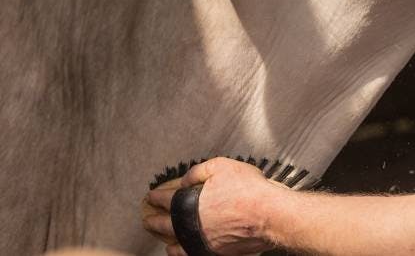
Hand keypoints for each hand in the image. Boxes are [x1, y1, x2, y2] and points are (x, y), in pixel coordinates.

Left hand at [142, 157, 290, 255]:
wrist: (267, 214)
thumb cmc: (247, 189)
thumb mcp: (222, 167)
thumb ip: (198, 172)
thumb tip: (184, 180)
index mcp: (187, 203)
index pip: (165, 199)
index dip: (156, 197)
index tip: (151, 196)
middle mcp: (189, 225)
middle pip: (163, 224)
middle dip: (153, 220)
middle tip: (146, 218)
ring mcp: (200, 241)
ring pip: (174, 244)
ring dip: (165, 239)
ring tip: (160, 237)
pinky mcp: (213, 252)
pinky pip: (189, 254)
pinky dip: (180, 252)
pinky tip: (179, 249)